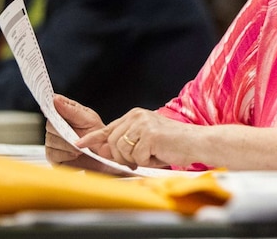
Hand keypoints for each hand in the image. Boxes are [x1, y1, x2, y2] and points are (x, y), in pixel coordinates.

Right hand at [45, 94, 115, 172]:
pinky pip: (53, 154)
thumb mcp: (89, 120)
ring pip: (52, 141)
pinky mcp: (53, 156)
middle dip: (65, 131)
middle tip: (77, 135)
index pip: (51, 107)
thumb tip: (56, 99)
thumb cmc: (97, 135)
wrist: (105, 155)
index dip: (51, 106)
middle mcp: (56, 127)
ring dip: (68, 144)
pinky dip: (66, 154)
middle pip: (50, 126)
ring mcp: (53, 142)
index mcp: (64, 114)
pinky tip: (75, 154)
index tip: (53, 103)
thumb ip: (72, 110)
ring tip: (81, 146)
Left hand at [76, 108, 199, 169]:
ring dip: (136, 159)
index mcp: (136, 115)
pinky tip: (159, 154)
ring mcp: (143, 124)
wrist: (197, 142)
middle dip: (122, 156)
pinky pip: (137, 156)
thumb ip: (127, 143)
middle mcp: (137, 116)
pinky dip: (147, 160)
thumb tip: (105, 152)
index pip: (108, 128)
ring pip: (122, 150)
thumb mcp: (147, 140)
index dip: (93, 139)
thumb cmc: (175, 144)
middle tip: (140, 159)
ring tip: (153, 155)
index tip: (80, 144)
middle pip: (112, 143)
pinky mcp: (150, 135)